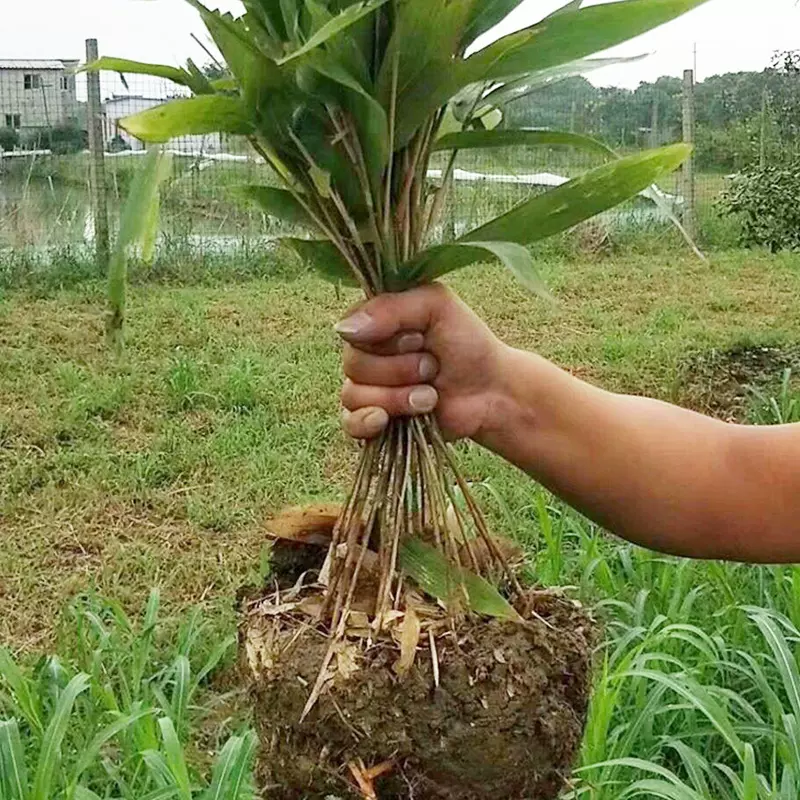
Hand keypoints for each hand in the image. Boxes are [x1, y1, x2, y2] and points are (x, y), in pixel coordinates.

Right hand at [335, 284, 508, 440]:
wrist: (491, 391)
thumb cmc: (467, 343)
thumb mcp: (437, 306)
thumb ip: (391, 307)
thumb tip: (344, 330)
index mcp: (375, 322)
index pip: (350, 329)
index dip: (385, 338)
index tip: (419, 337)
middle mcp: (366, 355)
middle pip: (353, 365)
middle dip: (399, 369)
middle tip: (432, 368)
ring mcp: (368, 389)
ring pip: (354, 395)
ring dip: (397, 397)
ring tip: (430, 396)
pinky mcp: (376, 421)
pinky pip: (350, 424)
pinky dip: (366, 423)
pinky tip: (384, 420)